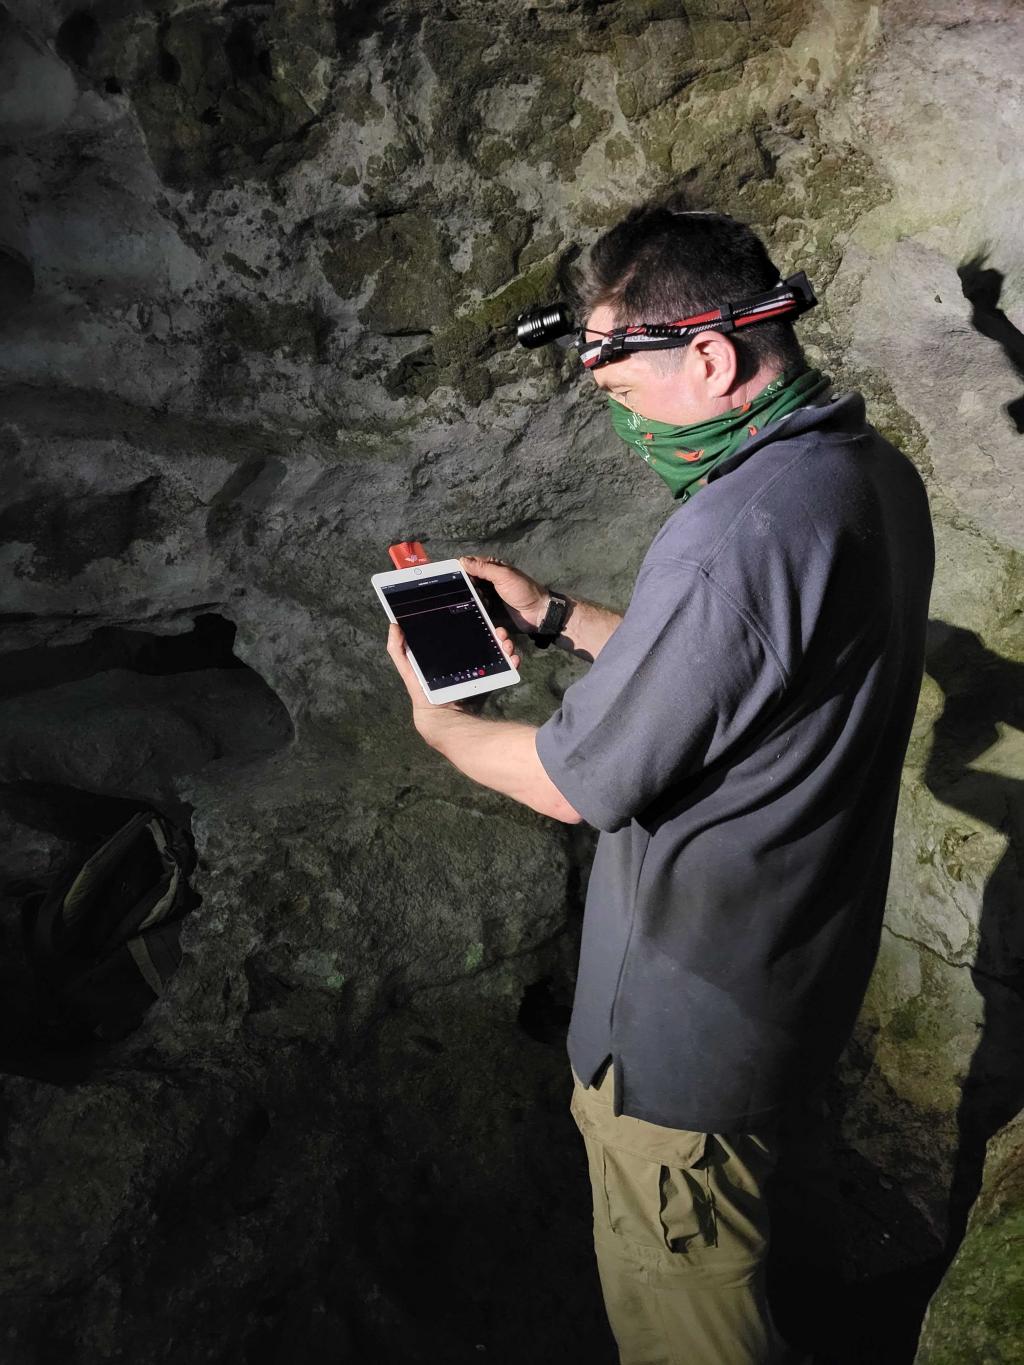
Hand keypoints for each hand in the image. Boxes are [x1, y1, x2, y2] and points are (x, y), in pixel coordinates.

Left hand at [386, 622, 521, 739]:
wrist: (442, 721)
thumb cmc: (424, 695)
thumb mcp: (408, 670)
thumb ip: (398, 650)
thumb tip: (393, 626)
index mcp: (447, 656)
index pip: (463, 634)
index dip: (473, 623)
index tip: (479, 616)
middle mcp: (466, 662)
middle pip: (483, 641)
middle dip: (493, 635)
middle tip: (498, 632)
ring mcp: (479, 673)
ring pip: (497, 653)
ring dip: (504, 645)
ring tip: (506, 643)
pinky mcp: (488, 683)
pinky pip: (504, 669)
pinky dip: (511, 662)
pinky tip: (513, 659)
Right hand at [459, 555, 548, 632]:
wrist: (538, 613)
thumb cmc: (523, 590)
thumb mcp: (503, 576)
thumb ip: (483, 568)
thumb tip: (462, 561)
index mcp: (492, 569)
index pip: (471, 566)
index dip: (461, 570)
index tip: (452, 577)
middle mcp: (489, 583)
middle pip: (468, 585)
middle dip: (465, 590)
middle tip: (467, 595)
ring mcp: (489, 599)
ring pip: (472, 600)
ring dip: (472, 604)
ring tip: (478, 607)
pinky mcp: (491, 613)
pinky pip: (479, 614)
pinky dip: (478, 615)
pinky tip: (479, 617)